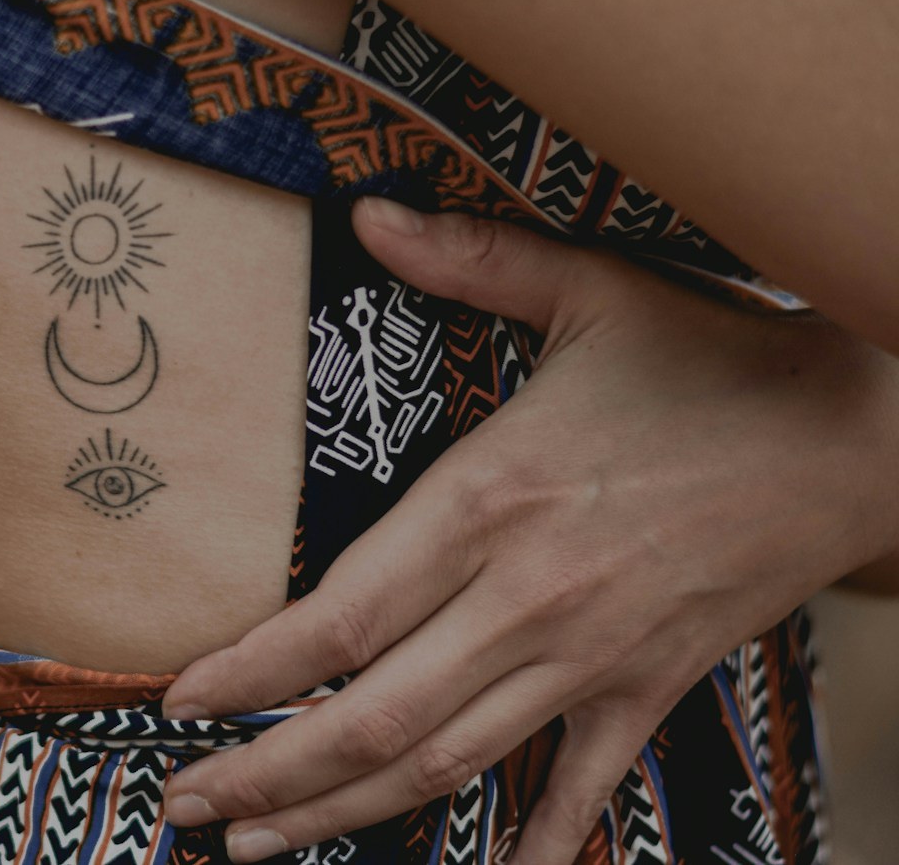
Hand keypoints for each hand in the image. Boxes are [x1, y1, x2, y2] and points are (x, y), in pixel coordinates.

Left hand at [159, 197, 898, 863]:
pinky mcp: (651, 687)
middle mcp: (527, 595)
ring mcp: (591, 656)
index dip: (252, 670)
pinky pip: (581, 789)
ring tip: (261, 847)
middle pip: (373, 717)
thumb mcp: (588, 290)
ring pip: (449, 763)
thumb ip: (469, 258)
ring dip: (346, 814)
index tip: (181, 700)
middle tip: (183, 808)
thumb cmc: (714, 357)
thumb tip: (367, 211)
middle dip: (268, 772)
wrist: (859, 431)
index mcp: (490, 499)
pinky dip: (529, 844)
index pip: (342, 616)